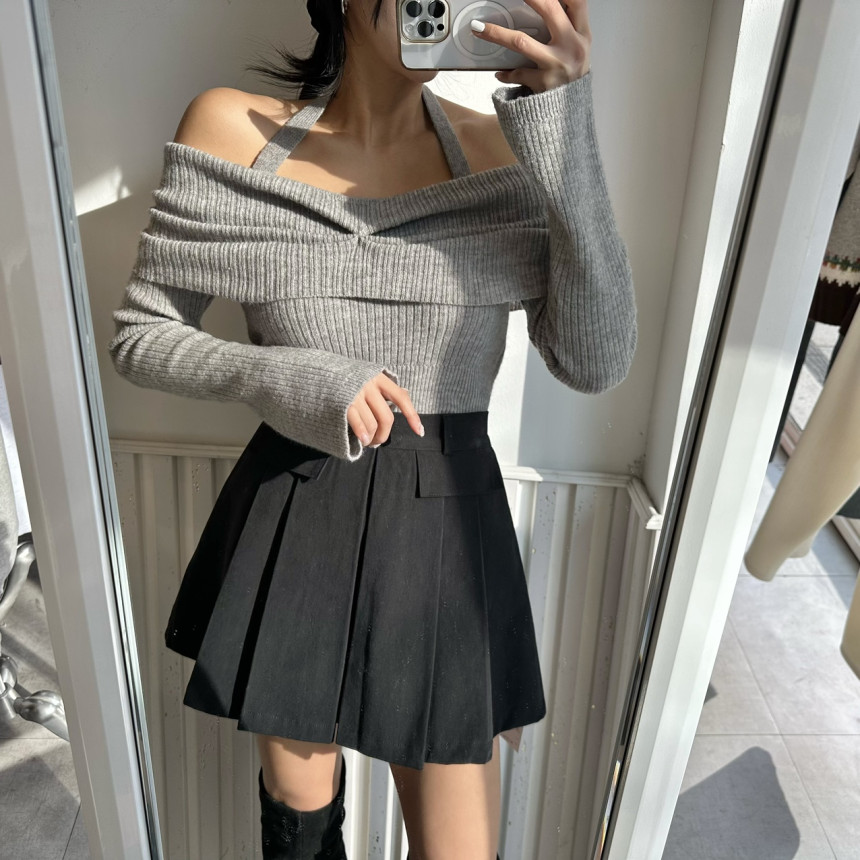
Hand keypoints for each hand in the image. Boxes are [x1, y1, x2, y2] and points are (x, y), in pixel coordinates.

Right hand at [347, 373, 422, 447]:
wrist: (316, 372)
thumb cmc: (346, 379)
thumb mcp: (367, 376)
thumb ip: (383, 387)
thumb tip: (404, 397)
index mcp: (379, 378)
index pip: (401, 398)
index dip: (412, 416)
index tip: (419, 432)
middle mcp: (369, 385)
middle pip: (386, 418)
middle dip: (384, 435)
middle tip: (378, 442)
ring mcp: (355, 394)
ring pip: (372, 424)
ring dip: (371, 438)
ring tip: (367, 442)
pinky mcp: (343, 404)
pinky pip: (358, 424)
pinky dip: (363, 435)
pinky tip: (363, 441)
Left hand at [470, 0, 591, 93]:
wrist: (571, 113)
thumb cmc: (572, 76)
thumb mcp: (578, 48)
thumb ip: (568, 27)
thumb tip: (548, 4)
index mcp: (582, 34)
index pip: (576, 1)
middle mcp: (572, 46)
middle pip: (549, 10)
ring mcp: (556, 64)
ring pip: (521, 41)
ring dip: (497, 33)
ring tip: (479, 29)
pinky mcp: (543, 83)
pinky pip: (518, 73)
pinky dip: (506, 74)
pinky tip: (500, 73)